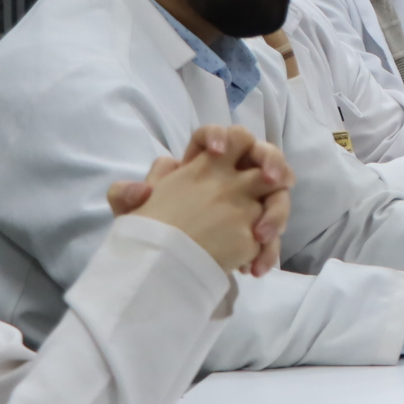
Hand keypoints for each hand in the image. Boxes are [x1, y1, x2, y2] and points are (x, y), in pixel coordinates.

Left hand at [108, 125, 290, 276]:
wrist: (168, 261)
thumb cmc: (154, 228)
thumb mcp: (133, 213)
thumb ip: (126, 196)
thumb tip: (140, 190)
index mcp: (207, 163)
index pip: (220, 136)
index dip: (221, 136)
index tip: (217, 151)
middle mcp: (236, 176)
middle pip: (264, 155)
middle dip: (273, 162)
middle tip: (272, 179)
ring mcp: (253, 202)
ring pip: (278, 195)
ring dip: (277, 213)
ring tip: (262, 237)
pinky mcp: (258, 231)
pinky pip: (273, 236)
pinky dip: (269, 251)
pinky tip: (254, 268)